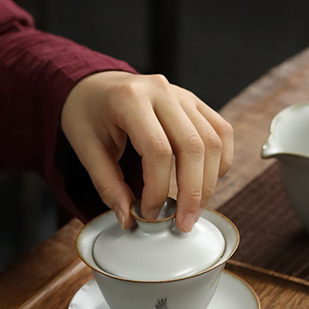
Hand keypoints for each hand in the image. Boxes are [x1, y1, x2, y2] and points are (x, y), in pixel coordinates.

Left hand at [61, 71, 233, 230]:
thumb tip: (129, 218)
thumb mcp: (86, 149)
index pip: (158, 150)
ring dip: (210, 182)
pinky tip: (209, 181)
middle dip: (193, 192)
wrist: (96, 85)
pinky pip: (222, 132)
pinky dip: (222, 161)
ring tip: (196, 210)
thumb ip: (108, 185)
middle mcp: (162, 91)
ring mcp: (183, 95)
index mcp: (130, 99)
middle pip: (192, 147)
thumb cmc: (88, 114)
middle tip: (184, 223)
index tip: (149, 212)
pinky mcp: (195, 103)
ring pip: (213, 142)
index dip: (158, 188)